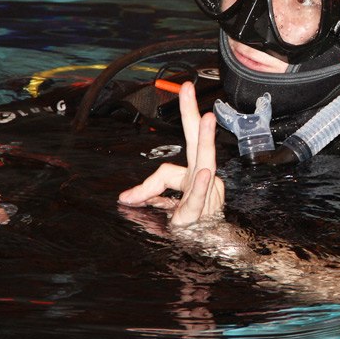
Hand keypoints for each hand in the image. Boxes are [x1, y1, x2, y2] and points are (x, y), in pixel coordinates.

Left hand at [118, 81, 224, 226]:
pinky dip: (201, 186)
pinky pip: (199, 197)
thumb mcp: (167, 210)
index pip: (167, 172)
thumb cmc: (194, 228)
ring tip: (207, 118)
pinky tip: (206, 174)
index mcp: (193, 178)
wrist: (215, 250)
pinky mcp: (202, 211)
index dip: (144, 187)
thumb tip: (124, 197)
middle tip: (186, 88)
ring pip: (203, 162)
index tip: (125, 200)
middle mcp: (203, 181)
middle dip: (190, 114)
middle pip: (196, 143)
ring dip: (206, 140)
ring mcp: (206, 193)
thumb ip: (150, 197)